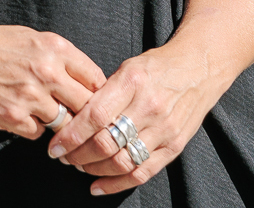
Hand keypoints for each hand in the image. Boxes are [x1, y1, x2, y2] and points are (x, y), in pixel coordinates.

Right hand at [0, 23, 105, 138]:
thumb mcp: (33, 39)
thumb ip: (62, 59)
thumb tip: (87, 83)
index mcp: (55, 49)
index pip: (96, 80)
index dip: (98, 94)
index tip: (94, 102)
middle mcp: (46, 72)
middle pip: (86, 106)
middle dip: (85, 115)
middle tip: (81, 121)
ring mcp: (30, 97)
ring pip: (65, 123)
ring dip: (60, 125)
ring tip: (51, 120)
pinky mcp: (13, 117)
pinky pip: (39, 133)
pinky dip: (35, 129)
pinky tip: (23, 117)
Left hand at [45, 43, 228, 194]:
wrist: (199, 68)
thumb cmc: (156, 66)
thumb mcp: (126, 68)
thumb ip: (103, 92)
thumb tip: (72, 118)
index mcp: (132, 83)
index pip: (95, 116)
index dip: (71, 135)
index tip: (54, 147)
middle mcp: (149, 107)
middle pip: (106, 142)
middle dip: (78, 156)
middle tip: (63, 157)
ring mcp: (164, 129)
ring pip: (122, 161)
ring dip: (94, 169)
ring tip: (79, 167)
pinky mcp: (175, 146)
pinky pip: (143, 172)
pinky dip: (117, 184)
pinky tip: (97, 186)